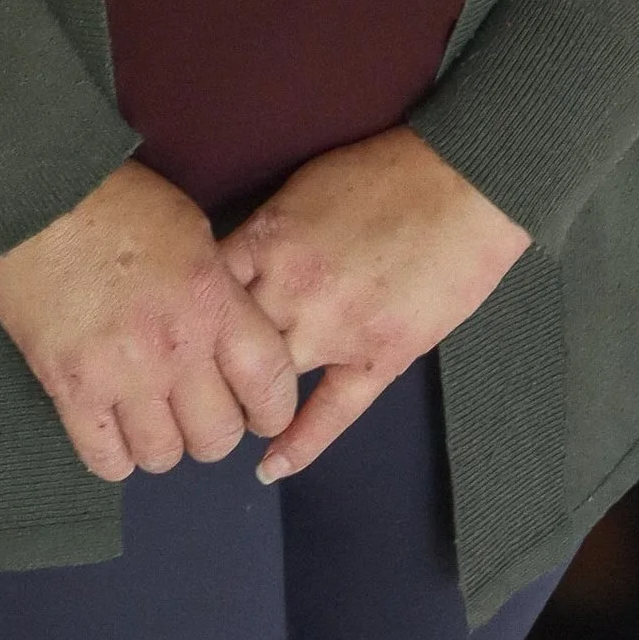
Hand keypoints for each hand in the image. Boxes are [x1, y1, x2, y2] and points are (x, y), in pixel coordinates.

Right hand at [0, 160, 300, 482]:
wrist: (36, 193)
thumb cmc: (118, 201)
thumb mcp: (193, 232)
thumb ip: (219, 292)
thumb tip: (230, 337)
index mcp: (213, 301)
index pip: (272, 385)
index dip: (272, 409)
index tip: (259, 408)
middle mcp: (174, 347)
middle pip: (218, 437)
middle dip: (215, 431)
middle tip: (199, 409)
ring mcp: (120, 374)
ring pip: (163, 457)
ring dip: (164, 443)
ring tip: (153, 417)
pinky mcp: (70, 390)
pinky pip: (106, 460)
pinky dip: (116, 454)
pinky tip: (114, 426)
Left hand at [219, 128, 529, 480]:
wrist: (465, 183)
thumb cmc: (385, 172)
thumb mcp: (304, 186)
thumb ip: (265, 232)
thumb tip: (232, 264)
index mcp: (268, 239)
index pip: (202, 292)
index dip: (184, 316)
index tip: (173, 332)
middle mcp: (291, 290)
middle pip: (226, 346)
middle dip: (205, 366)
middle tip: (192, 385)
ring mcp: (335, 330)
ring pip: (269, 384)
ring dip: (246, 401)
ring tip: (228, 416)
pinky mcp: (379, 359)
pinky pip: (330, 415)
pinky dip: (297, 445)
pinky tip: (269, 467)